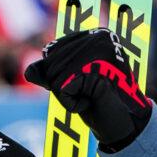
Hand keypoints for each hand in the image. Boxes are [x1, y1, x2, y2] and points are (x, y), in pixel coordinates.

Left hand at [23, 29, 151, 152]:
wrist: (127, 121)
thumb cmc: (99, 100)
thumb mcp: (72, 81)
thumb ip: (49, 72)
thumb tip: (30, 72)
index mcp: (96, 34)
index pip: (52, 53)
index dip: (60, 74)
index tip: (84, 80)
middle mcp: (99, 37)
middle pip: (51, 66)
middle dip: (63, 86)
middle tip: (90, 92)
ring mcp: (99, 52)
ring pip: (55, 79)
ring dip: (69, 96)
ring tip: (92, 96)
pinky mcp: (97, 70)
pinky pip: (63, 91)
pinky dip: (72, 104)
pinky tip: (93, 101)